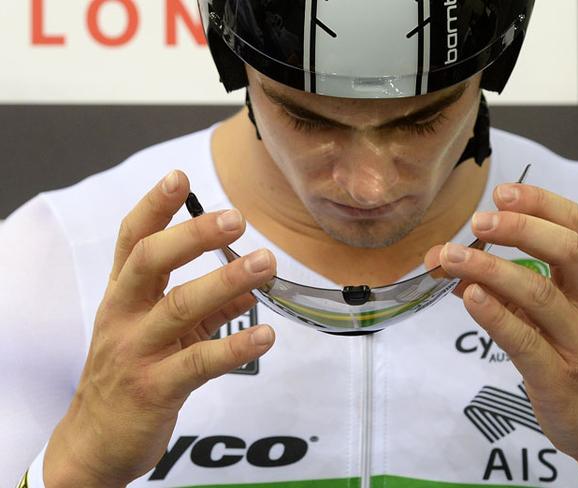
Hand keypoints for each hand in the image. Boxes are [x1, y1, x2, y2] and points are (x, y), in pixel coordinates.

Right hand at [43, 170, 276, 487]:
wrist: (97, 440)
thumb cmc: (130, 374)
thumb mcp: (157, 332)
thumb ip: (203, 308)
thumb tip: (248, 286)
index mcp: (121, 296)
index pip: (132, 240)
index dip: (154, 206)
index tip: (180, 176)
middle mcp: (122, 316)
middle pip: (149, 261)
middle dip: (192, 235)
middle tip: (235, 217)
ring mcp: (136, 352)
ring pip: (178, 307)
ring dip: (225, 281)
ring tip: (265, 263)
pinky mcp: (154, 389)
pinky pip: (198, 362)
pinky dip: (235, 347)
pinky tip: (265, 335)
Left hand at [426, 183, 577, 487]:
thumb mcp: (557, 317)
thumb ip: (513, 290)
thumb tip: (459, 269)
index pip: (577, 229)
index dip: (540, 204)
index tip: (502, 193)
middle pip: (566, 252)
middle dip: (520, 229)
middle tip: (478, 220)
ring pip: (540, 295)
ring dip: (491, 269)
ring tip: (450, 256)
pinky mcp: (560, 379)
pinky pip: (526, 342)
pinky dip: (496, 316)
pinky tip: (470, 297)